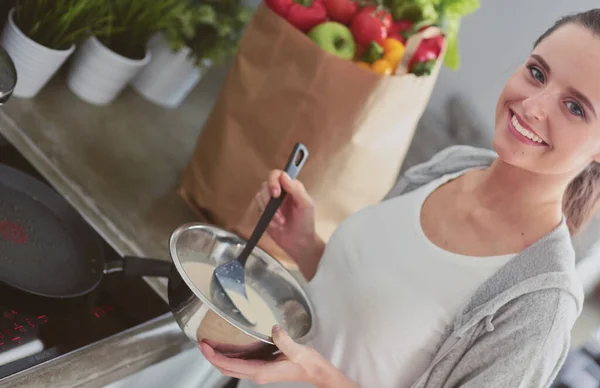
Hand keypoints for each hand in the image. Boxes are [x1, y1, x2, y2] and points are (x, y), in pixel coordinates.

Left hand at [199, 326, 356, 387]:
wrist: (316, 372)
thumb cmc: (308, 363)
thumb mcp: (297, 351)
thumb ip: (284, 341)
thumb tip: (274, 329)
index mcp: (262, 371)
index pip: (231, 366)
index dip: (214, 357)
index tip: (204, 346)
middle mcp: (257, 374)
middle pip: (226, 369)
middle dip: (212, 357)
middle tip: (201, 342)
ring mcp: (259, 372)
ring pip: (232, 368)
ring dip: (219, 358)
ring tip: (210, 343)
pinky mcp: (263, 367)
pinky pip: (240, 364)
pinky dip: (230, 357)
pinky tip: (228, 346)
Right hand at [255, 170, 323, 279]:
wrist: (298, 243)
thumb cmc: (305, 223)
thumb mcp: (306, 205)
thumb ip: (296, 190)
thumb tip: (284, 176)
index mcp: (291, 187)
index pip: (278, 174)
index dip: (274, 181)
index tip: (276, 194)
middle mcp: (280, 192)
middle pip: (266, 184)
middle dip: (269, 198)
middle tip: (277, 211)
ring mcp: (271, 202)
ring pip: (260, 195)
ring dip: (269, 209)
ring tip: (280, 220)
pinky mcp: (264, 212)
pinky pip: (258, 208)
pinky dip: (266, 216)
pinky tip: (275, 223)